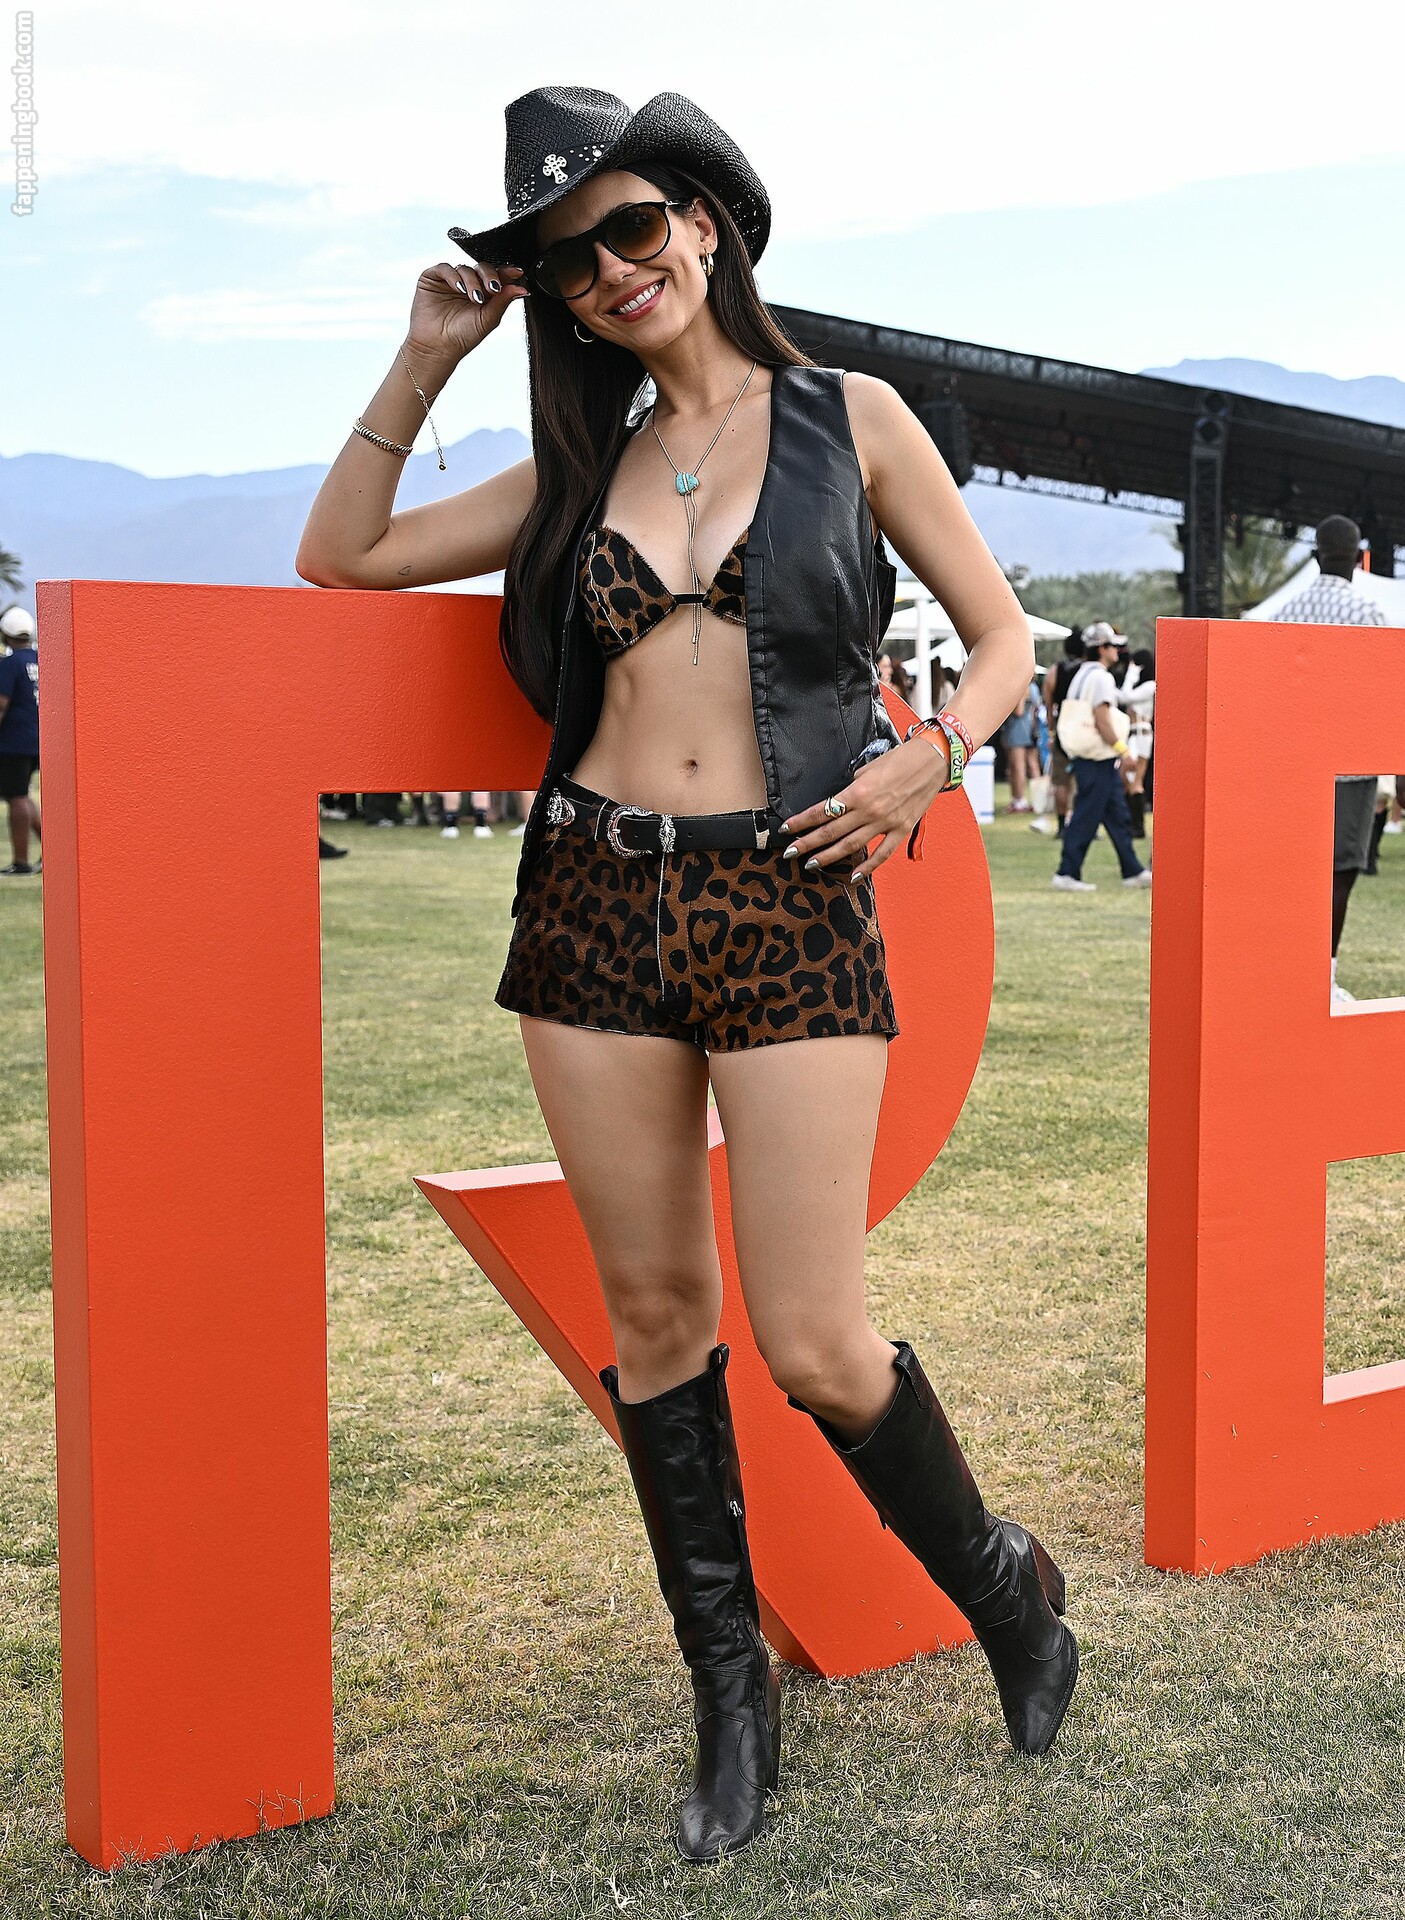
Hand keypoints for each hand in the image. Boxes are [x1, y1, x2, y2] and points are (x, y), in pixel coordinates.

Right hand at [404, 259, 529, 368]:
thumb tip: (521, 288)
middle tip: (494, 288)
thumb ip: (503, 301)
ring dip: (472, 281)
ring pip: (465, 268)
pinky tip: (459, 288)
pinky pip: (445, 268)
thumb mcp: (488, 319)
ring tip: (475, 298)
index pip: (496, 277)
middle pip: (482, 268)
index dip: (507, 272)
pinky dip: (454, 276)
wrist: (438, 347)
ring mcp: (451, 280)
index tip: (517, 272)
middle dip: (490, 276)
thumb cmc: (462, 337)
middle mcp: (468, 284)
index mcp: (483, 293)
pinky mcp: (433, 278)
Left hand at [778, 738, 949, 880]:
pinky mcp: (901, 830)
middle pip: (831, 831)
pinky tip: (853, 876)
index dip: (802, 821)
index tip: (787, 829)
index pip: (822, 811)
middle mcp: (869, 810)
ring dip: (829, 857)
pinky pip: (882, 854)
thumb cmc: (900, 759)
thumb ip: (853, 787)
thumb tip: (840, 801)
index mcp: (858, 792)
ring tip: (812, 865)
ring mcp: (886, 823)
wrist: (934, 761)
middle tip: (790, 853)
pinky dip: (867, 867)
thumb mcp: (869, 767)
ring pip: (851, 846)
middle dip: (807, 843)